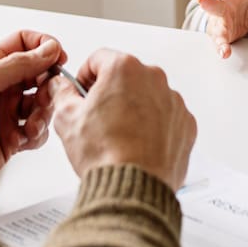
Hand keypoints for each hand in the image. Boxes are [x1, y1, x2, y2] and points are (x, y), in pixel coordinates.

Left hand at [0, 31, 64, 193]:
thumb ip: (18, 64)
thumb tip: (48, 49)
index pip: (25, 44)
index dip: (45, 47)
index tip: (59, 58)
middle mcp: (1, 87)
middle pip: (40, 74)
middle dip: (48, 85)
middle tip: (46, 96)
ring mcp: (7, 112)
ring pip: (42, 104)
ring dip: (43, 113)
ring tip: (30, 124)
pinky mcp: (12, 137)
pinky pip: (39, 131)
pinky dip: (37, 134)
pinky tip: (22, 139)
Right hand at [52, 49, 196, 190]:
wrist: (133, 188)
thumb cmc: (105, 154)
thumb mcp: (67, 118)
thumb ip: (62, 93)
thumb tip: (61, 86)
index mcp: (124, 69)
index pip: (99, 58)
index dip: (85, 76)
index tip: (82, 91)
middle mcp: (154, 79)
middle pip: (126, 76)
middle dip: (111, 92)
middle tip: (97, 117)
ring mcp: (173, 101)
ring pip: (148, 96)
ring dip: (134, 108)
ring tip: (118, 136)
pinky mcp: (185, 124)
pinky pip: (166, 116)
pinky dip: (154, 126)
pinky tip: (138, 144)